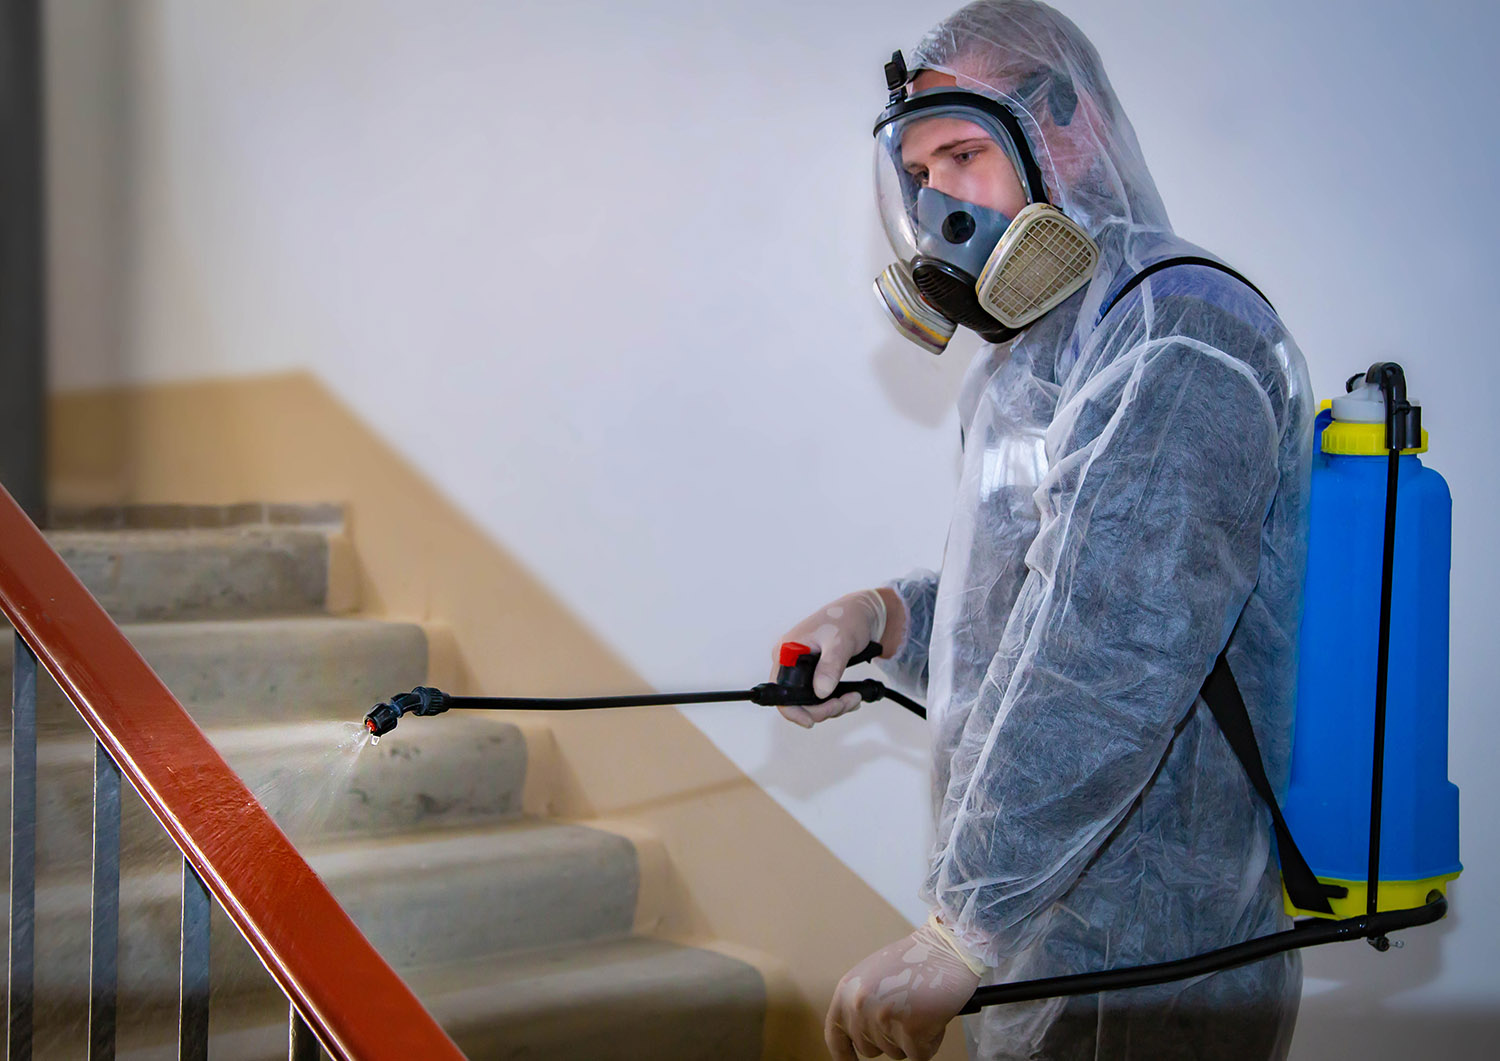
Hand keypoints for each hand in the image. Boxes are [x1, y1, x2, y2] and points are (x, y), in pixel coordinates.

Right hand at [771, 589, 895, 727]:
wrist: (863, 612)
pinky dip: (836, 700)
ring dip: (833, 706)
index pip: (779, 692)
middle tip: (846, 703)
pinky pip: (819, 695)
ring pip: (810, 701)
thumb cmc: (848, 618)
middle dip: (823, 709)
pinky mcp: (814, 672)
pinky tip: (851, 696)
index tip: (812, 721)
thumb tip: (821, 692)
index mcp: (786, 652)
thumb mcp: (840, 642)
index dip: (793, 711)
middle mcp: (789, 661)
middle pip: (796, 701)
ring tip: (854, 698)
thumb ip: (830, 667)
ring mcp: (801, 668)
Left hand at [824, 917, 981, 1059]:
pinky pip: (920, 1055)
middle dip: (890, 1038)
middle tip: (906, 1012)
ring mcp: (883, 1018)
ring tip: (921, 1008)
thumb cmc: (916, 959)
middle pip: (870, 1049)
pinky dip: (930, 1042)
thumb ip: (860, 1002)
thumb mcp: (872, 975)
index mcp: (847, 990)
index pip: (835, 1035)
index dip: (844, 1053)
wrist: (947, 946)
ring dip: (911, 1039)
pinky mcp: (910, 1029)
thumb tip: (858, 1033)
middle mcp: (859, 1005)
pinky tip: (934, 1017)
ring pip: (896, 1053)